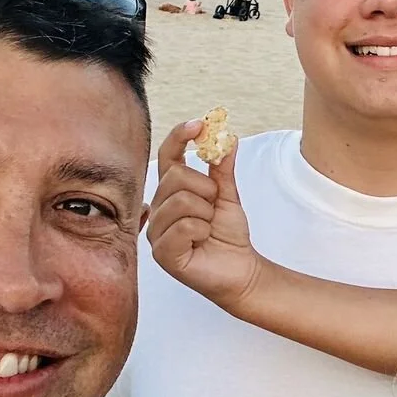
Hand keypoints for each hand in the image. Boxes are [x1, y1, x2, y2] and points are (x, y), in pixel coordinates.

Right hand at [146, 120, 260, 308]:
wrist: (241, 271)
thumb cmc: (228, 236)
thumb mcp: (227, 196)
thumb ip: (222, 168)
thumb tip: (227, 138)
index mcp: (170, 192)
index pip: (167, 157)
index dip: (179, 138)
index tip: (199, 125)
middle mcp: (156, 209)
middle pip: (177, 178)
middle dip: (206, 190)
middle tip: (214, 208)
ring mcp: (156, 232)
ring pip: (182, 201)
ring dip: (206, 214)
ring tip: (208, 228)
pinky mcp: (162, 254)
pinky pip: (184, 226)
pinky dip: (202, 231)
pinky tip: (202, 241)